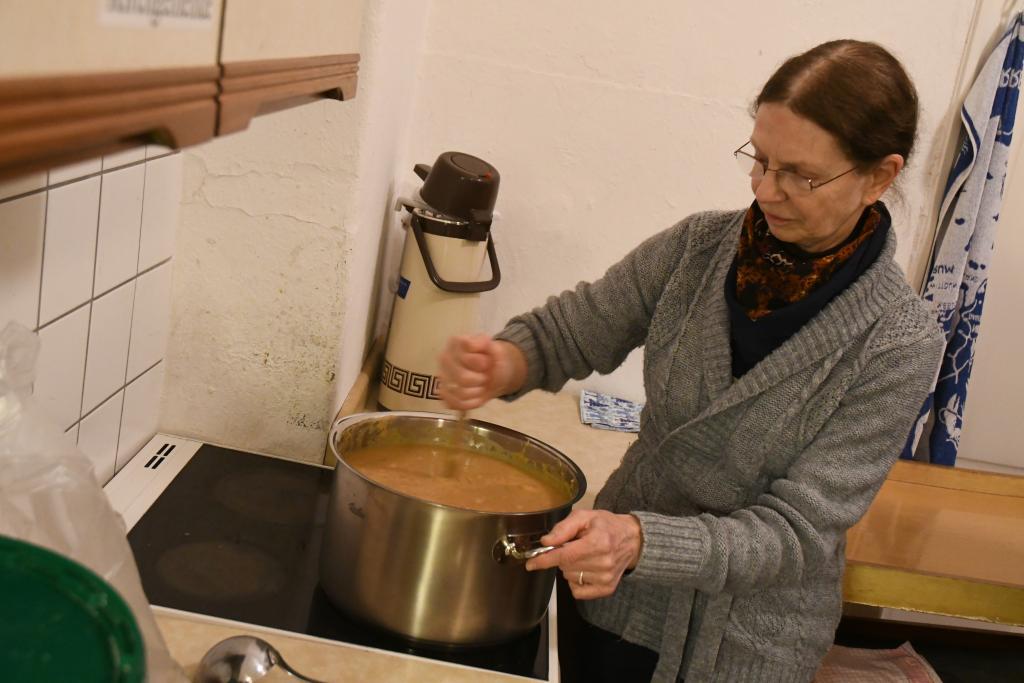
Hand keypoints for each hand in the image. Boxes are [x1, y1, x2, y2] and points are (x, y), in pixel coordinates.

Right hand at [437, 334, 524, 409]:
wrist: (492, 371)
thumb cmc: (490, 357)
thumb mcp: (494, 346)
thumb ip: (485, 343)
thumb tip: (476, 345)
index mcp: (455, 343)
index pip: (466, 358)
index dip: (481, 363)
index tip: (487, 362)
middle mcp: (444, 359)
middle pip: (462, 378)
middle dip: (480, 379)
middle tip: (485, 376)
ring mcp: (442, 377)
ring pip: (460, 393)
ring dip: (477, 392)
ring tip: (481, 385)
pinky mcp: (444, 393)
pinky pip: (456, 404)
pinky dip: (471, 402)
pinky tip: (476, 395)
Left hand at [525, 509, 642, 599]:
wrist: (633, 539)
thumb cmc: (606, 525)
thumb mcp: (585, 517)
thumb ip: (564, 528)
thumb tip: (546, 542)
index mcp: (597, 543)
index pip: (564, 556)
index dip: (544, 560)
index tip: (531, 564)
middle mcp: (603, 563)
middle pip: (565, 567)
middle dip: (562, 556)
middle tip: (575, 546)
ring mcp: (606, 578)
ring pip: (570, 578)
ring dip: (570, 568)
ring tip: (584, 556)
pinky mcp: (607, 589)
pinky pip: (578, 591)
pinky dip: (576, 581)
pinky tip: (586, 569)